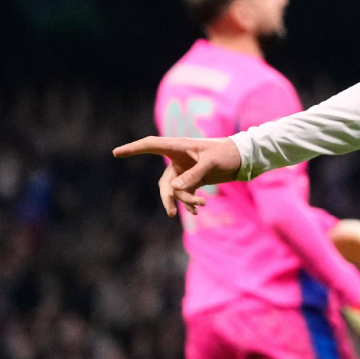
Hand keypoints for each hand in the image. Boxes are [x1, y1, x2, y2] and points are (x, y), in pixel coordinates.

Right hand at [112, 136, 243, 216]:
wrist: (244, 158)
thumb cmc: (227, 154)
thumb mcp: (211, 164)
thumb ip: (193, 176)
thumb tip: (175, 190)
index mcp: (178, 146)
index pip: (150, 145)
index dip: (133, 149)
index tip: (115, 153)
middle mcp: (178, 158)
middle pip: (164, 181)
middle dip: (168, 198)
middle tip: (173, 213)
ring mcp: (185, 169)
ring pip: (175, 190)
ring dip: (185, 200)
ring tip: (200, 206)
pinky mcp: (193, 178)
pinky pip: (184, 193)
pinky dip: (189, 202)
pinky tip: (197, 209)